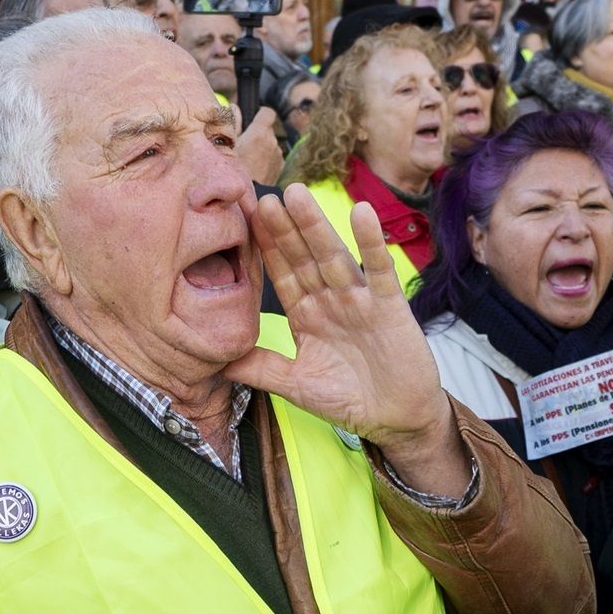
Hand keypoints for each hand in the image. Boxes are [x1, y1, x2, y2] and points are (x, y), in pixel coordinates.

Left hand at [228, 186, 470, 495]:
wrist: (396, 418)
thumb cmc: (348, 398)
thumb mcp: (297, 385)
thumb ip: (261, 369)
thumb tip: (215, 363)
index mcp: (306, 314)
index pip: (281, 274)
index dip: (264, 247)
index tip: (243, 219)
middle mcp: (330, 300)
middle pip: (303, 257)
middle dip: (284, 228)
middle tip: (263, 196)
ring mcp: (359, 299)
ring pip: (333, 256)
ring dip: (316, 226)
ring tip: (298, 195)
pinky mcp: (389, 306)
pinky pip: (379, 271)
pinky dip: (371, 244)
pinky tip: (361, 214)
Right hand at [234, 106, 281, 183]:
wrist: (247, 198)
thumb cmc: (234, 172)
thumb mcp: (227, 145)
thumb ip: (233, 122)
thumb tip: (235, 108)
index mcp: (260, 133)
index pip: (267, 112)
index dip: (260, 114)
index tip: (252, 120)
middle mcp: (272, 142)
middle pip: (268, 129)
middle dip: (258, 133)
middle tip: (244, 143)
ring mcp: (278, 155)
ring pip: (271, 144)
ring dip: (262, 147)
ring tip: (249, 158)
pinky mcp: (280, 167)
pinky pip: (274, 157)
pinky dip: (267, 159)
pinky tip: (255, 167)